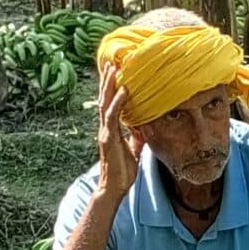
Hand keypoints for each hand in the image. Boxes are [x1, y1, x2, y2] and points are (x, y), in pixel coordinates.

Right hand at [97, 65, 145, 198]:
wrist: (114, 188)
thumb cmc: (123, 172)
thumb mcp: (134, 151)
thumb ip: (137, 139)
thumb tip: (144, 129)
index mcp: (111, 129)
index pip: (109, 104)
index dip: (111, 88)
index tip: (114, 72)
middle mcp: (105, 128)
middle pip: (104, 99)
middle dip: (107, 80)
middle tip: (111, 62)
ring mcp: (106, 132)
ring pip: (105, 103)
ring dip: (109, 85)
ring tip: (114, 68)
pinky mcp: (109, 139)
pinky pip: (113, 116)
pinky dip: (118, 102)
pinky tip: (124, 91)